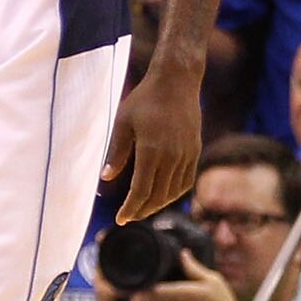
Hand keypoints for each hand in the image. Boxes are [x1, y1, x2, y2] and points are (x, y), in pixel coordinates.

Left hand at [104, 54, 204, 220]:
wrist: (176, 82)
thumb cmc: (145, 99)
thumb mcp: (123, 123)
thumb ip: (116, 153)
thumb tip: (106, 179)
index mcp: (151, 151)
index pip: (141, 191)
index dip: (130, 208)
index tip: (120, 219)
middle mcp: (172, 157)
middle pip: (158, 197)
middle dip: (142, 211)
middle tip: (129, 217)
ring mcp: (186, 155)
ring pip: (173, 192)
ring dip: (157, 205)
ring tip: (143, 209)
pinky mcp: (194, 151)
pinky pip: (186, 181)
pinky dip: (174, 193)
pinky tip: (163, 195)